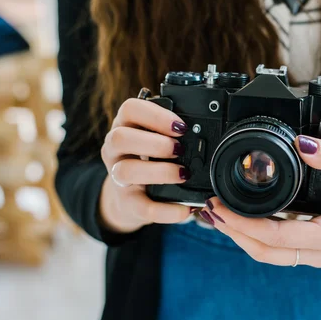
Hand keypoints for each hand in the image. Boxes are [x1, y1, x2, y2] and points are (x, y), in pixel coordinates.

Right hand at [99, 96, 192, 233]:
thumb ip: (173, 132)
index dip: (155, 115)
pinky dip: (166, 210)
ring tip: (183, 174)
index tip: (181, 126)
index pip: (130, 109)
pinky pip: (142, 208)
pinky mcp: (126, 203)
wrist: (132, 197)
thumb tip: (206, 130)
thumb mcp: (156, 139)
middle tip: (180, 149)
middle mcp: (115, 149)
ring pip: (124, 171)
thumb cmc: (150, 159)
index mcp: (125, 126)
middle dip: (154, 143)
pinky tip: (185, 208)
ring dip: (158, 171)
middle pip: (120, 138)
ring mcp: (116, 177)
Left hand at [200, 136, 320, 267]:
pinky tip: (241, 218)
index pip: (278, 237)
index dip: (244, 224)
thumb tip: (302, 143)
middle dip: (233, 233)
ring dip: (241, 236)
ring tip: (217, 212)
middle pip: (266, 252)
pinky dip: (255, 234)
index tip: (220, 206)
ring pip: (270, 254)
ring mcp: (319, 254)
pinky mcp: (315, 247)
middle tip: (209, 209)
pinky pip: (279, 248)